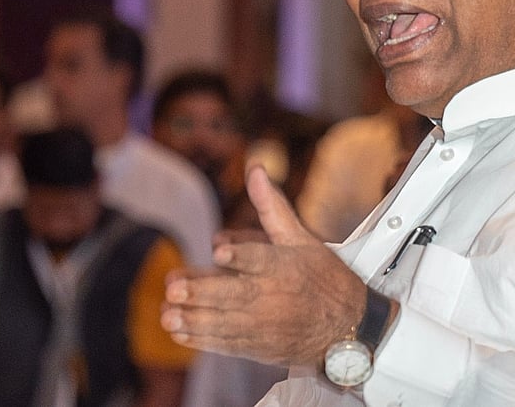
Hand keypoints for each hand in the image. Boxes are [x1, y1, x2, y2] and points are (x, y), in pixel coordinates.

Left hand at [162, 166, 367, 366]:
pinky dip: (203, 340)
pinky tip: (179, 332)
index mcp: (284, 266)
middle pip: (235, 294)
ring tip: (167, 316)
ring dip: (195, 320)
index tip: (219, 250)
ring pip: (226, 323)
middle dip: (203, 292)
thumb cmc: (323, 278)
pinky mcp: (259, 346)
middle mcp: (273, 296)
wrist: (347, 328)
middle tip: (174, 288)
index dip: (240, 254)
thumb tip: (255, 168)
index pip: (260, 258)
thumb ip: (270, 207)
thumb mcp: (301, 238)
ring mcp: (265, 324)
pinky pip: (228, 343)